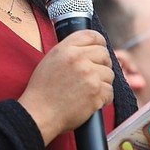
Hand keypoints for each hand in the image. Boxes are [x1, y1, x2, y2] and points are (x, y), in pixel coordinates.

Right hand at [18, 29, 114, 144]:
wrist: (39, 113)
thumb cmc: (42, 90)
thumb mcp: (51, 60)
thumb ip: (69, 50)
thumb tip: (90, 48)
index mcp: (66, 49)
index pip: (92, 36)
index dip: (99, 43)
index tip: (100, 50)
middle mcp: (79, 59)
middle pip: (104, 54)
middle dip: (102, 65)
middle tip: (93, 75)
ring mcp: (89, 75)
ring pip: (110, 74)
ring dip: (103, 83)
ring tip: (88, 91)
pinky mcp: (96, 93)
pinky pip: (110, 91)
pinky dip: (103, 98)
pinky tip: (91, 101)